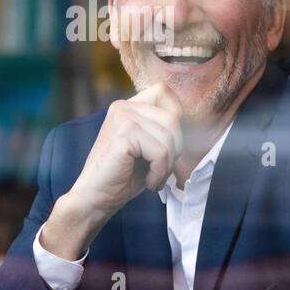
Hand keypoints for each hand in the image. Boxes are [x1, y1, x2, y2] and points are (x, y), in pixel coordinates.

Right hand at [40, 82, 182, 260]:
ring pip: (169, 137)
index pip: (163, 92)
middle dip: (175, 149)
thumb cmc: (122, 177)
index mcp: (128, 106)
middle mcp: (123, 107)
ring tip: (154, 178)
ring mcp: (122, 118)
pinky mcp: (123, 135)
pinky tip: (149, 182)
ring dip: (167, 165)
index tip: (170, 146)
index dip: (175, 116)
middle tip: (161, 170)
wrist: (95, 198)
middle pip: (172, 118)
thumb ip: (163, 130)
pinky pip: (160, 152)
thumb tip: (194, 125)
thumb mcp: (147, 147)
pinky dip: (160, 173)